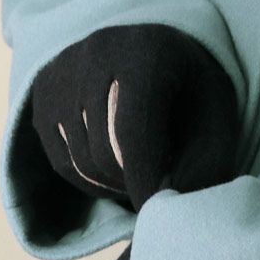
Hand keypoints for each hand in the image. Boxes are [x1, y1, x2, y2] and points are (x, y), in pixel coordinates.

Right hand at [31, 23, 238, 210]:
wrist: (163, 60)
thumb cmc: (195, 102)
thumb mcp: (215, 130)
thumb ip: (200, 171)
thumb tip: (163, 211)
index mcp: (150, 51)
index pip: (132, 132)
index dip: (143, 182)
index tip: (156, 211)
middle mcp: (99, 49)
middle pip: (104, 152)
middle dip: (132, 184)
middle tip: (155, 186)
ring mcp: (64, 68)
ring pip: (80, 162)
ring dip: (111, 185)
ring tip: (139, 173)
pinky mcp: (43, 91)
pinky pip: (62, 162)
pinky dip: (89, 179)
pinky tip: (114, 166)